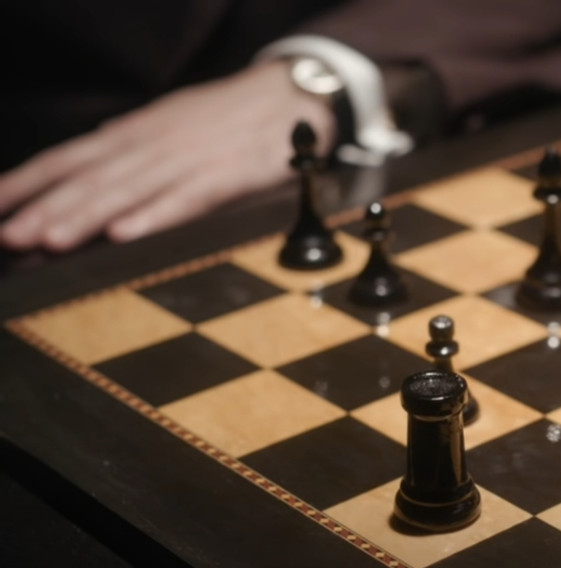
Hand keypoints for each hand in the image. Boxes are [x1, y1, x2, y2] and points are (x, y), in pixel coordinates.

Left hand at [0, 61, 335, 251]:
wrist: (291, 95)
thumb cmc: (229, 116)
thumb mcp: (170, 126)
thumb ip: (131, 151)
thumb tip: (86, 171)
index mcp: (135, 134)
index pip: (67, 160)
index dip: (26, 184)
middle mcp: (153, 145)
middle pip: (90, 179)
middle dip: (46, 209)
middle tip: (10, 236)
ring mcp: (189, 159)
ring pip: (129, 190)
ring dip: (86, 215)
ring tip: (50, 240)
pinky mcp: (228, 175)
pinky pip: (187, 198)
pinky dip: (155, 215)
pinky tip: (126, 233)